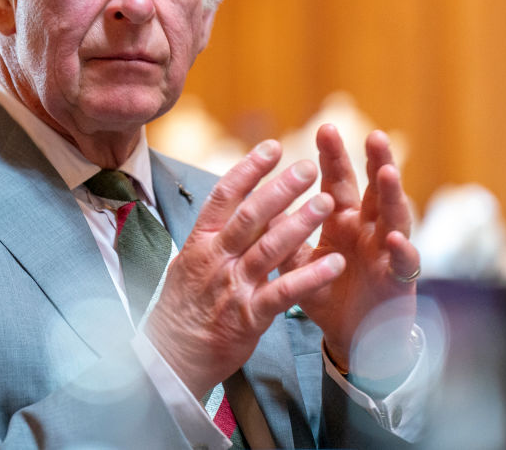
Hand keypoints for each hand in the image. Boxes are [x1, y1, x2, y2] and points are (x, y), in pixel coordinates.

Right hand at [144, 140, 345, 397]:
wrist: (170, 357)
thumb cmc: (184, 306)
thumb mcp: (189, 262)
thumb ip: (215, 233)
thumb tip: (237, 199)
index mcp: (201, 241)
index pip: (225, 196)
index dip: (250, 169)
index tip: (274, 147)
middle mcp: (216, 259)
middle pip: (250, 216)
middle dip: (281, 189)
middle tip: (308, 167)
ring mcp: (232, 287)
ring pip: (269, 249)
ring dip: (300, 224)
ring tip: (327, 202)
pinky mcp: (249, 317)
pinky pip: (284, 293)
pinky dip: (310, 277)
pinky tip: (335, 263)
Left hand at [282, 125, 419, 380]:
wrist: (353, 340)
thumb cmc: (328, 295)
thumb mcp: (299, 265)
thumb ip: (283, 237)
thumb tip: (253, 208)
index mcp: (343, 222)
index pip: (338, 183)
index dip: (333, 158)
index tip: (325, 128)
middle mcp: (369, 231)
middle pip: (374, 189)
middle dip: (374, 162)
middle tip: (372, 134)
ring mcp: (388, 253)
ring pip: (395, 217)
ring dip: (392, 195)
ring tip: (386, 172)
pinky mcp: (400, 281)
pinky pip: (404, 263)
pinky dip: (401, 250)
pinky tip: (395, 237)